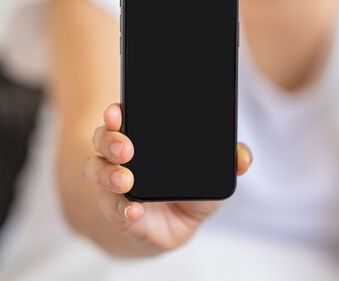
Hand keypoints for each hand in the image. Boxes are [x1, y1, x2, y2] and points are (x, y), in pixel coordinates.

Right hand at [84, 103, 251, 253]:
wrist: (177, 227)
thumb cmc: (192, 190)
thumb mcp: (215, 173)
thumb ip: (231, 160)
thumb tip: (242, 158)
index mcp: (144, 136)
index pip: (124, 116)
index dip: (116, 112)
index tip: (117, 112)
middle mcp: (122, 155)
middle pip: (103, 138)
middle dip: (111, 140)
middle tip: (126, 149)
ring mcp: (114, 183)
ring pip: (96, 170)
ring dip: (108, 174)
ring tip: (125, 181)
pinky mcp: (116, 210)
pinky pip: (112, 207)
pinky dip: (121, 209)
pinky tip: (133, 210)